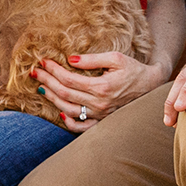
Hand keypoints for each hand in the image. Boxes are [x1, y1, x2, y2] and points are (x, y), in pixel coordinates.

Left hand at [34, 51, 170, 133]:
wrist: (150, 86)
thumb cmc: (133, 69)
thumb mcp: (115, 58)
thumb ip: (92, 59)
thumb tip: (70, 59)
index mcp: (102, 87)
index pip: (69, 79)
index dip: (54, 70)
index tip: (43, 62)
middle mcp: (99, 103)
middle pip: (65, 93)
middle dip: (48, 81)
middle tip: (35, 72)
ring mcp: (100, 114)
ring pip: (69, 109)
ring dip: (53, 98)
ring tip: (42, 87)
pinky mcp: (102, 120)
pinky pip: (82, 127)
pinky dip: (69, 122)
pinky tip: (60, 111)